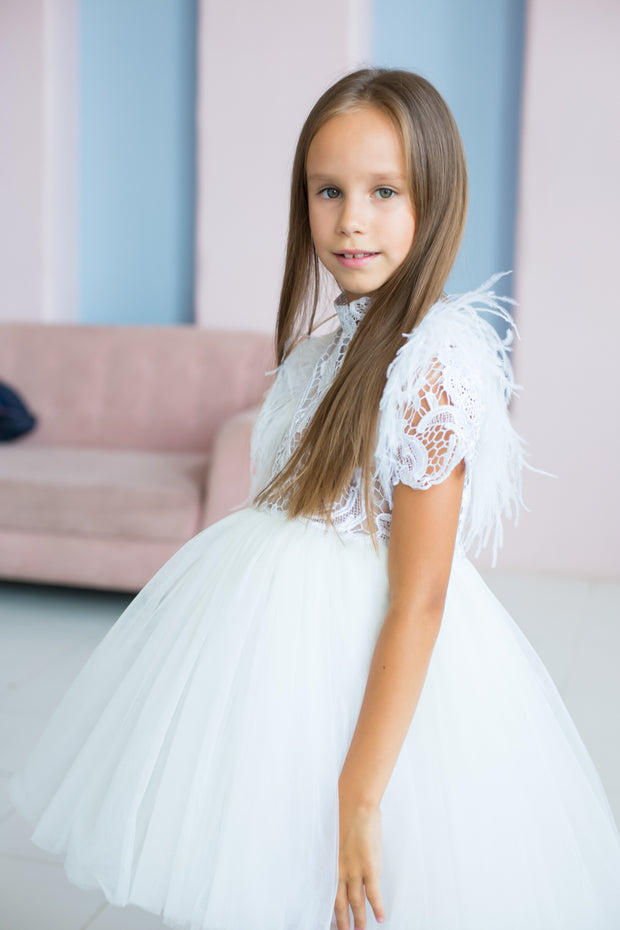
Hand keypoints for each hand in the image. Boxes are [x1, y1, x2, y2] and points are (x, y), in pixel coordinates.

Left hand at [334, 795, 385, 929]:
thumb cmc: (344, 814)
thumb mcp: (334, 836)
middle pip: (339, 903)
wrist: (355, 804)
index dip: (329, 909)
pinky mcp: (370, 867)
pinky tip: (380, 918)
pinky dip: (377, 908)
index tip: (330, 921)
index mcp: (329, 863)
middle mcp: (339, 870)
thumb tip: (338, 855)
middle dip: (342, 921)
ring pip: (356, 902)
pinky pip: (373, 894)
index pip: (326, 893)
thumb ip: (335, 850)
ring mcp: (355, 870)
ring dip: (358, 919)